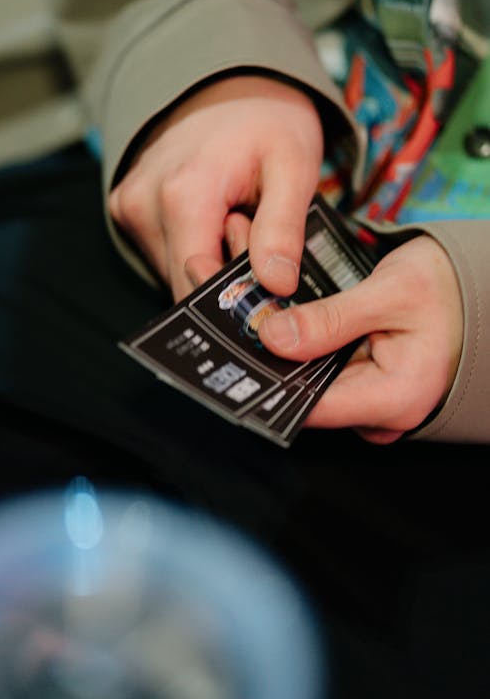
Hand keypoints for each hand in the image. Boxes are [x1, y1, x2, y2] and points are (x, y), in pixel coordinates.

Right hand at [108, 74, 322, 300]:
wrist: (229, 84)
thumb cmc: (266, 122)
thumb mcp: (294, 166)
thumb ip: (283, 229)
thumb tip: (275, 285)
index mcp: (181, 195)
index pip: (197, 283)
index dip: (236, 291)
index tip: (266, 274)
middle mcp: (143, 204)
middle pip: (183, 281)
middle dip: (224, 274)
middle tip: (253, 227)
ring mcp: (129, 206)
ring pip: (172, 272)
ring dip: (209, 259)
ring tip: (234, 215)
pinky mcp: (124, 208)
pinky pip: (162, 253)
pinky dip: (192, 245)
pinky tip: (212, 213)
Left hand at [253, 234, 462, 442]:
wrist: (480, 286)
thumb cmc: (450, 289)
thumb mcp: (390, 292)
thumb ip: (331, 319)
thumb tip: (273, 337)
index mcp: (394, 398)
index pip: (311, 407)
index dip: (268, 381)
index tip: (233, 354)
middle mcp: (381, 412)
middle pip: (305, 394)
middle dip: (269, 356)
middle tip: (237, 311)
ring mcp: (372, 403)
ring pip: (309, 381)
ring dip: (281, 347)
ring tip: (253, 305)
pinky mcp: (363, 387)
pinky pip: (321, 372)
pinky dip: (301, 345)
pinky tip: (279, 316)